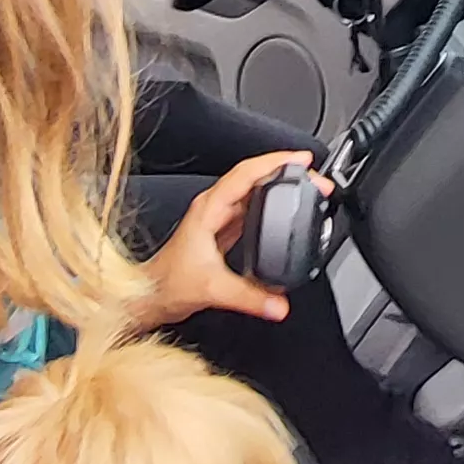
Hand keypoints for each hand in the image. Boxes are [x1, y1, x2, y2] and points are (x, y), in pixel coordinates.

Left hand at [130, 149, 325, 333]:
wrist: (150, 296)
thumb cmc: (168, 285)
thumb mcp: (212, 289)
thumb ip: (249, 297)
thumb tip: (280, 303)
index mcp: (209, 209)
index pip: (246, 173)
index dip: (275, 162)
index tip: (301, 160)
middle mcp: (213, 208)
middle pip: (252, 176)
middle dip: (284, 170)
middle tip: (313, 175)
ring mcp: (216, 217)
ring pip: (251, 190)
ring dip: (278, 184)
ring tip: (305, 184)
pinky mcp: (220, 230)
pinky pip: (249, 207)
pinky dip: (269, 202)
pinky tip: (283, 207)